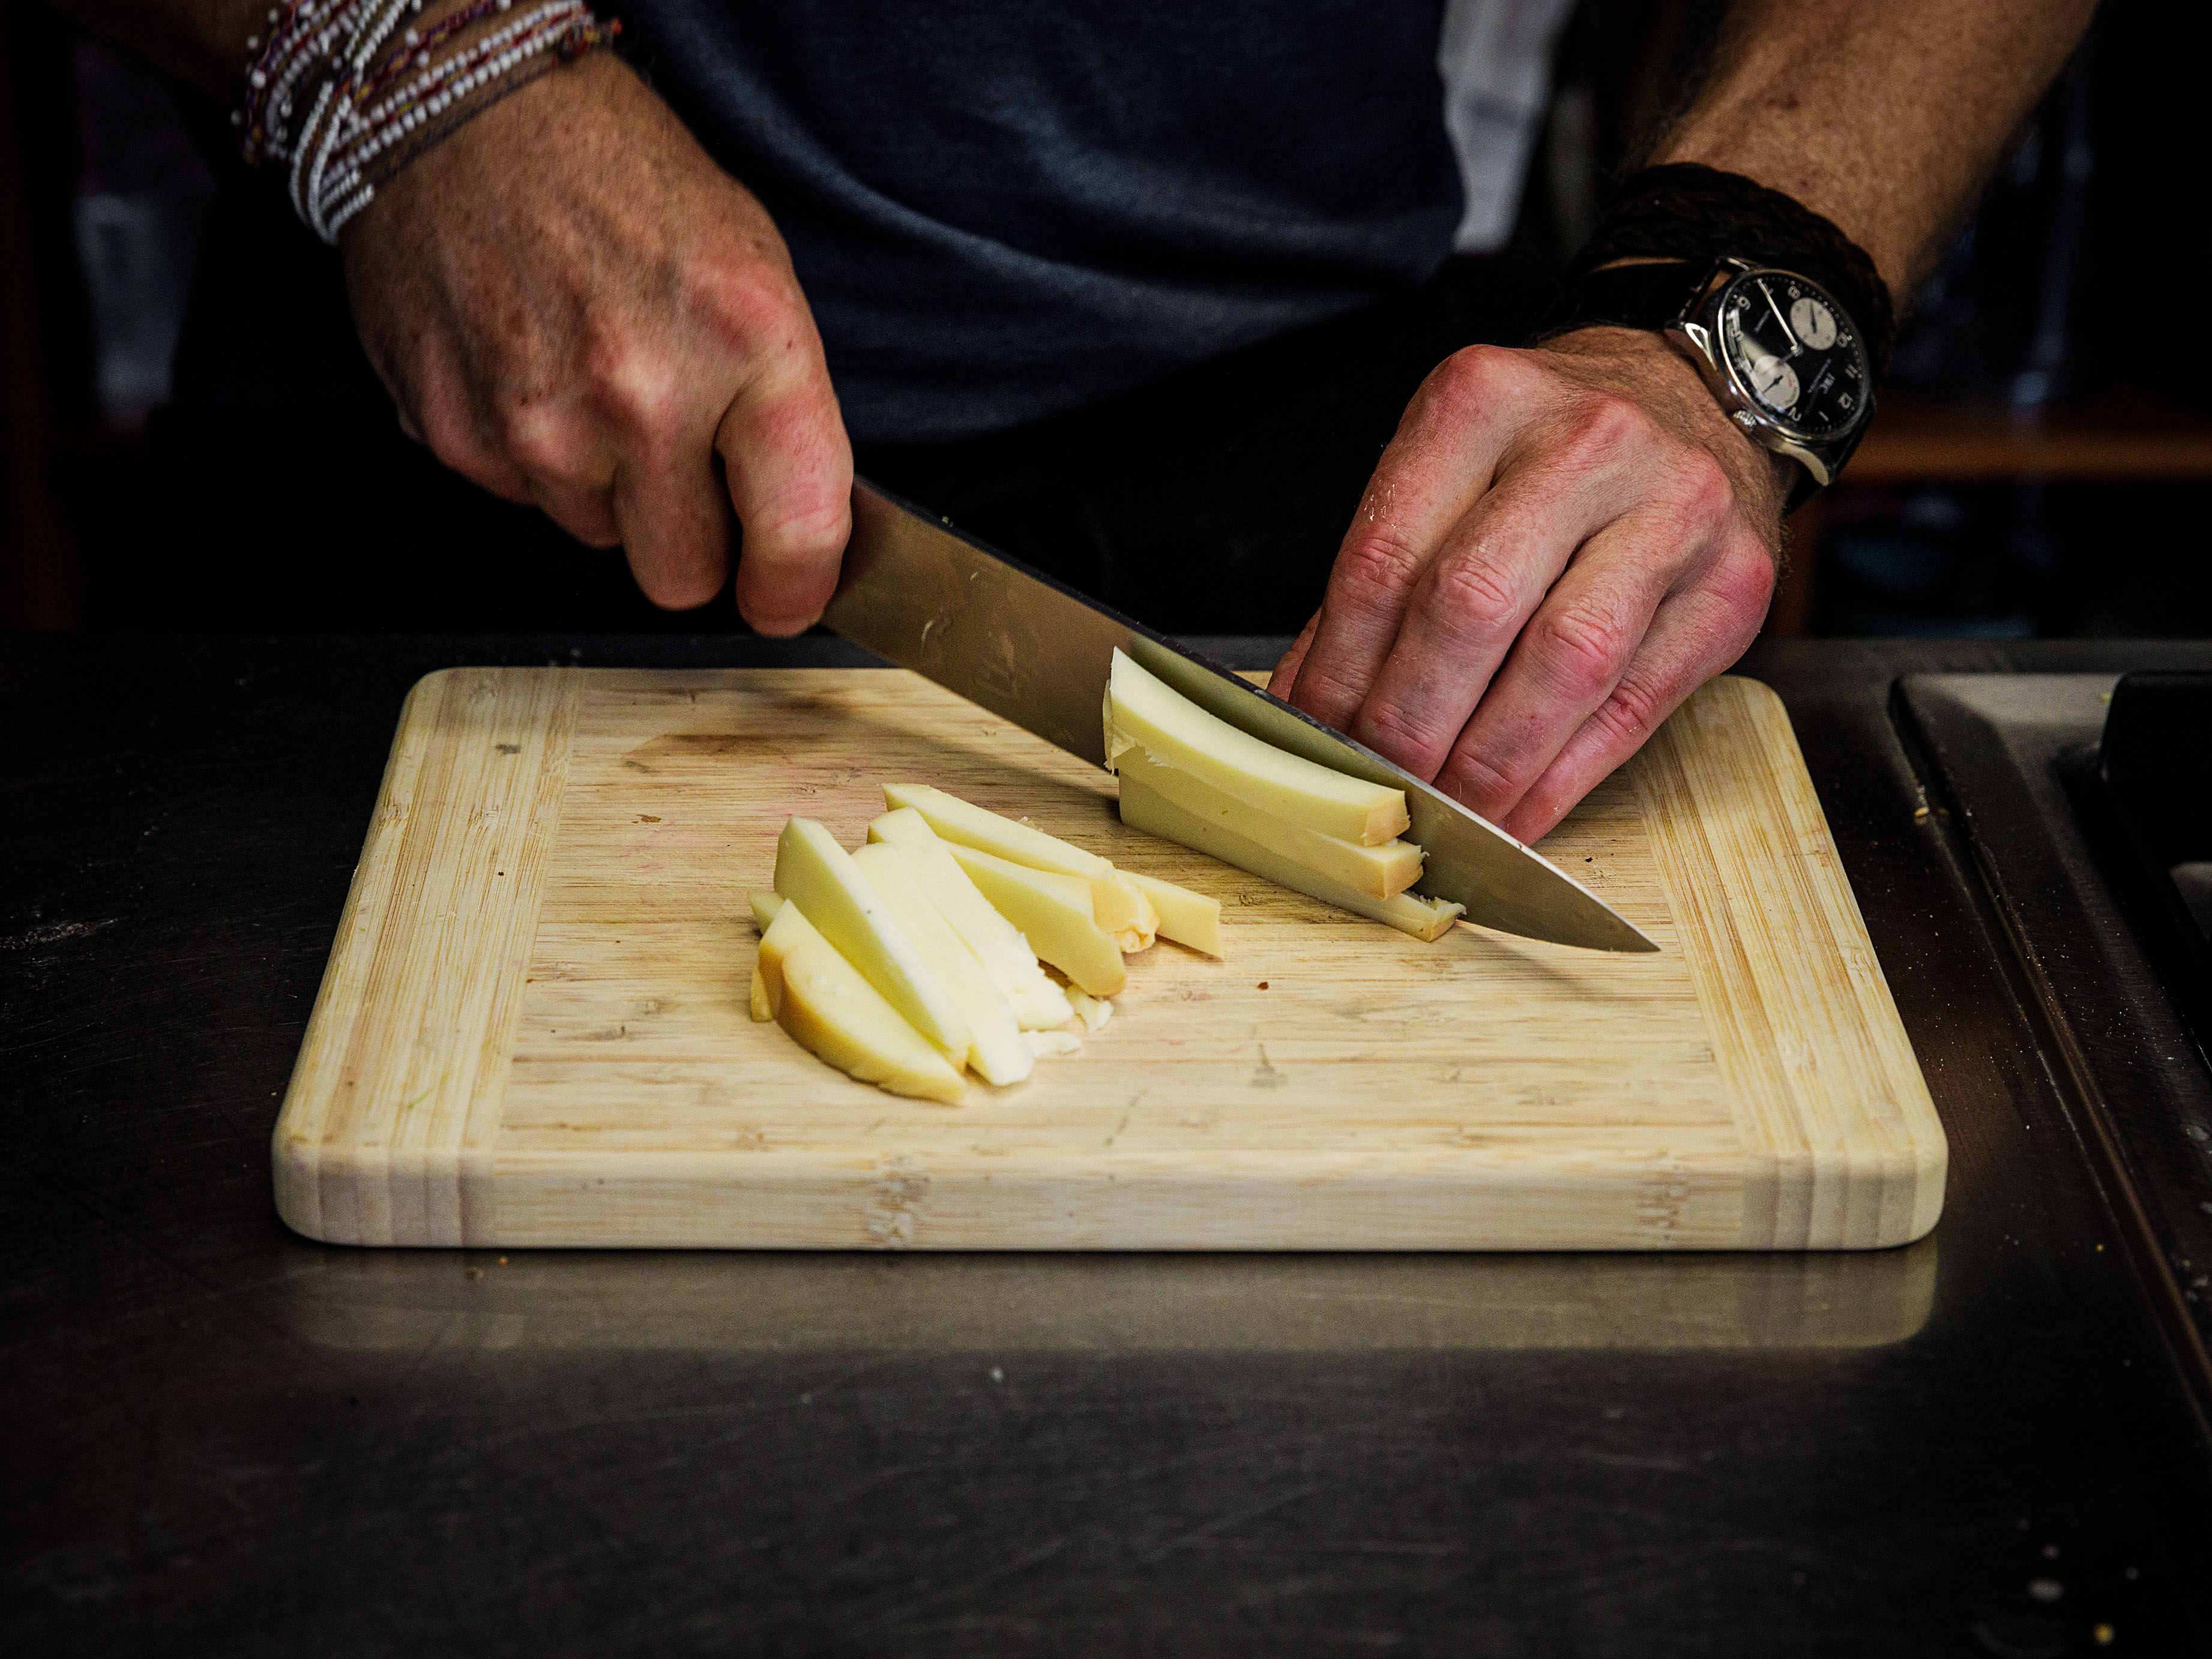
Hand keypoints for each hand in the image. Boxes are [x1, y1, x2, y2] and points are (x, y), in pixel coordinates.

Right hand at [341, 55, 850, 630]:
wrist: (471, 117)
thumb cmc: (625, 185)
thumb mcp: (758, 279)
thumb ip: (784, 419)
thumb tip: (794, 540)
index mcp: (744, 344)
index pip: (794, 535)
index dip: (794, 588)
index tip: (785, 596)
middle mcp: (641, 394)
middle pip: (682, 576)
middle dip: (689, 539)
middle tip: (678, 458)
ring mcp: (540, 423)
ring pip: (597, 538)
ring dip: (605, 486)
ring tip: (593, 381)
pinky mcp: (459, 436)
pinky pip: (521, 499)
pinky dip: (533, 455)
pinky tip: (533, 370)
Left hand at [1269, 329, 1787, 842]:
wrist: (1695, 403)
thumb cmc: (1546, 453)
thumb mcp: (1453, 470)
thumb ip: (1388, 578)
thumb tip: (1313, 706)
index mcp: (1484, 401)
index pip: (1389, 558)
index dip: (1341, 667)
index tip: (1314, 737)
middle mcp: (1587, 442)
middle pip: (1473, 609)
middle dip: (1412, 722)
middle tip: (1377, 785)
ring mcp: (1676, 509)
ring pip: (1564, 664)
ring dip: (1490, 763)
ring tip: (1444, 813)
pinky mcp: (1734, 584)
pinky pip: (1634, 705)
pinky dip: (1564, 776)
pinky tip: (1517, 814)